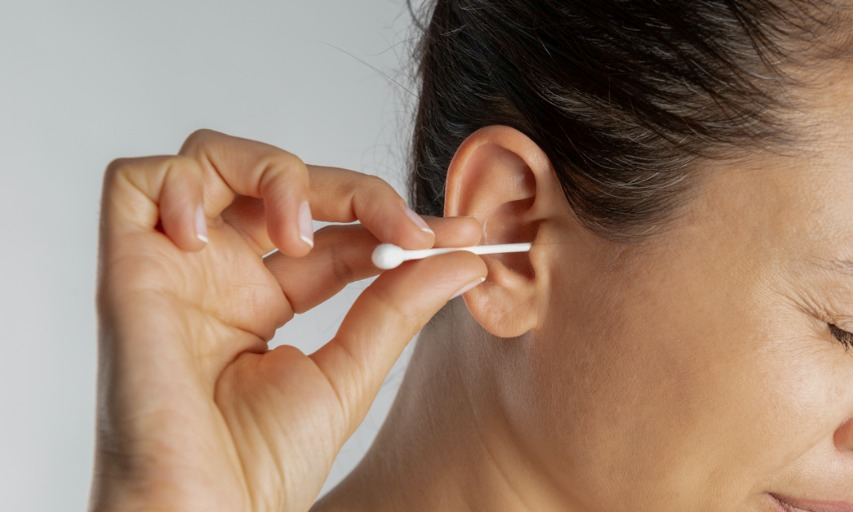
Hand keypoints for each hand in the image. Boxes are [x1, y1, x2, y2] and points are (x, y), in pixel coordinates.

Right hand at [91, 129, 485, 510]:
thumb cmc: (261, 466)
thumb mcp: (349, 372)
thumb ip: (398, 306)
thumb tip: (463, 258)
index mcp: (266, 301)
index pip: (335, 232)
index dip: (392, 222)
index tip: (457, 235)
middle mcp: (220, 276)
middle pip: (283, 184)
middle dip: (354, 192)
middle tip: (405, 227)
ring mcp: (175, 269)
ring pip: (212, 162)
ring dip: (273, 175)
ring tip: (299, 237)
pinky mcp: (126, 269)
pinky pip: (136, 183)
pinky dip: (182, 186)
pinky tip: (214, 238)